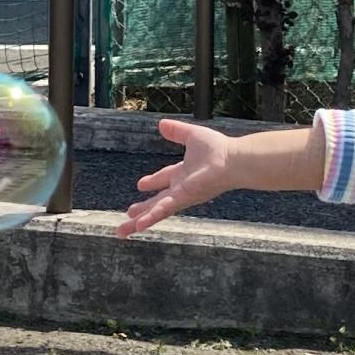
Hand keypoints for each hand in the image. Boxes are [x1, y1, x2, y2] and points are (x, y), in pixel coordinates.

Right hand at [120, 119, 236, 236]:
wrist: (232, 160)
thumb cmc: (219, 149)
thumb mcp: (192, 136)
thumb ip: (177, 131)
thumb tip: (161, 123)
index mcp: (184, 174)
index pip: (165, 179)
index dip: (153, 181)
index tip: (140, 184)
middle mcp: (181, 188)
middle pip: (157, 202)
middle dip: (143, 210)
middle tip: (128, 217)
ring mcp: (181, 197)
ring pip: (156, 211)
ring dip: (139, 222)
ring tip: (122, 231)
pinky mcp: (182, 199)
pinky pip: (163, 210)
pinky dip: (150, 217)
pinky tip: (138, 225)